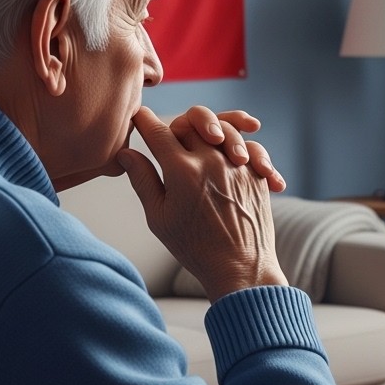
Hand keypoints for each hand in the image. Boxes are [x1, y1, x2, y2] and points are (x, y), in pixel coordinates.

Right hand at [118, 107, 288, 300]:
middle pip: (191, 121)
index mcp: (181, 170)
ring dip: (214, 127)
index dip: (144, 120)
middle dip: (178, 122)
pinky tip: (234, 152)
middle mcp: (211, 161)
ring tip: (207, 138)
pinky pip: (253, 146)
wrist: (241, 268)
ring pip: (226, 127)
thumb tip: (127, 153)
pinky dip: (243, 144)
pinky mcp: (257, 174)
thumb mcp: (159, 218)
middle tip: (171, 134)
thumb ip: (143, 180)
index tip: (138, 117)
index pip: (157, 132)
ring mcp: (238, 166)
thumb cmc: (195, 248)